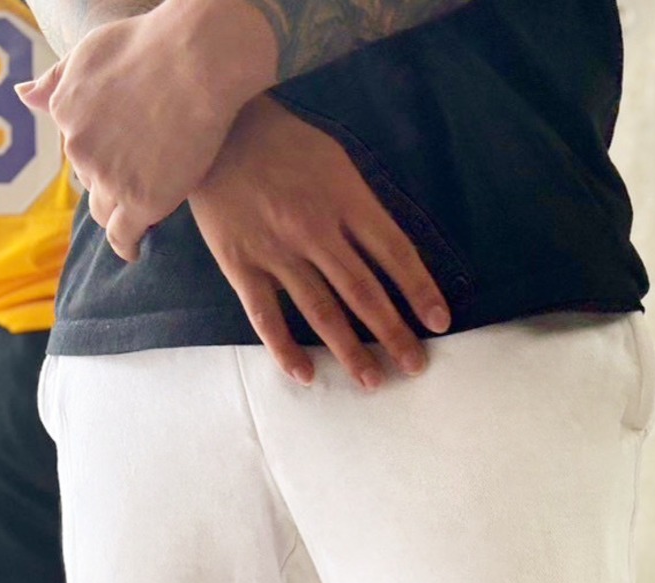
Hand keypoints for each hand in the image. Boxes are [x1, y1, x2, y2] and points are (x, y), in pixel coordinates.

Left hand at [18, 2, 274, 261]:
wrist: (196, 60)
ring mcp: (108, 178)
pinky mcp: (140, 201)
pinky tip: (135, 251)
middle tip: (143, 177)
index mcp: (64, 111)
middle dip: (111, 180)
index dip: (102, 153)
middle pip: (91, 180)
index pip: (77, 148)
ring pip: (105, 211)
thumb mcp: (90, 50)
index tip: (122, 155)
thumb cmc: (152, 45)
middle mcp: (79, 147)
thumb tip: (22, 97)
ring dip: (118, 214)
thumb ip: (57, 79)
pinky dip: (127, 246)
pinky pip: (123, 236)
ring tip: (137, 217)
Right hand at [191, 96, 450, 388]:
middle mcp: (315, 230)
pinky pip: (266, 317)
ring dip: (350, 351)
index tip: (439, 322)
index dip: (420, 290)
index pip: (394, 252)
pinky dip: (286, 349)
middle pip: (363, 292)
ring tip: (373, 381)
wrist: (215, 128)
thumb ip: (360, 206)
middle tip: (415, 366)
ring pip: (321, 311)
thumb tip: (392, 254)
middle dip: (393, 333)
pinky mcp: (240, 265)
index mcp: (344, 199)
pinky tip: (307, 375)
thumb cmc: (282, 143)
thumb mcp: (335, 160)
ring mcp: (277, 251)